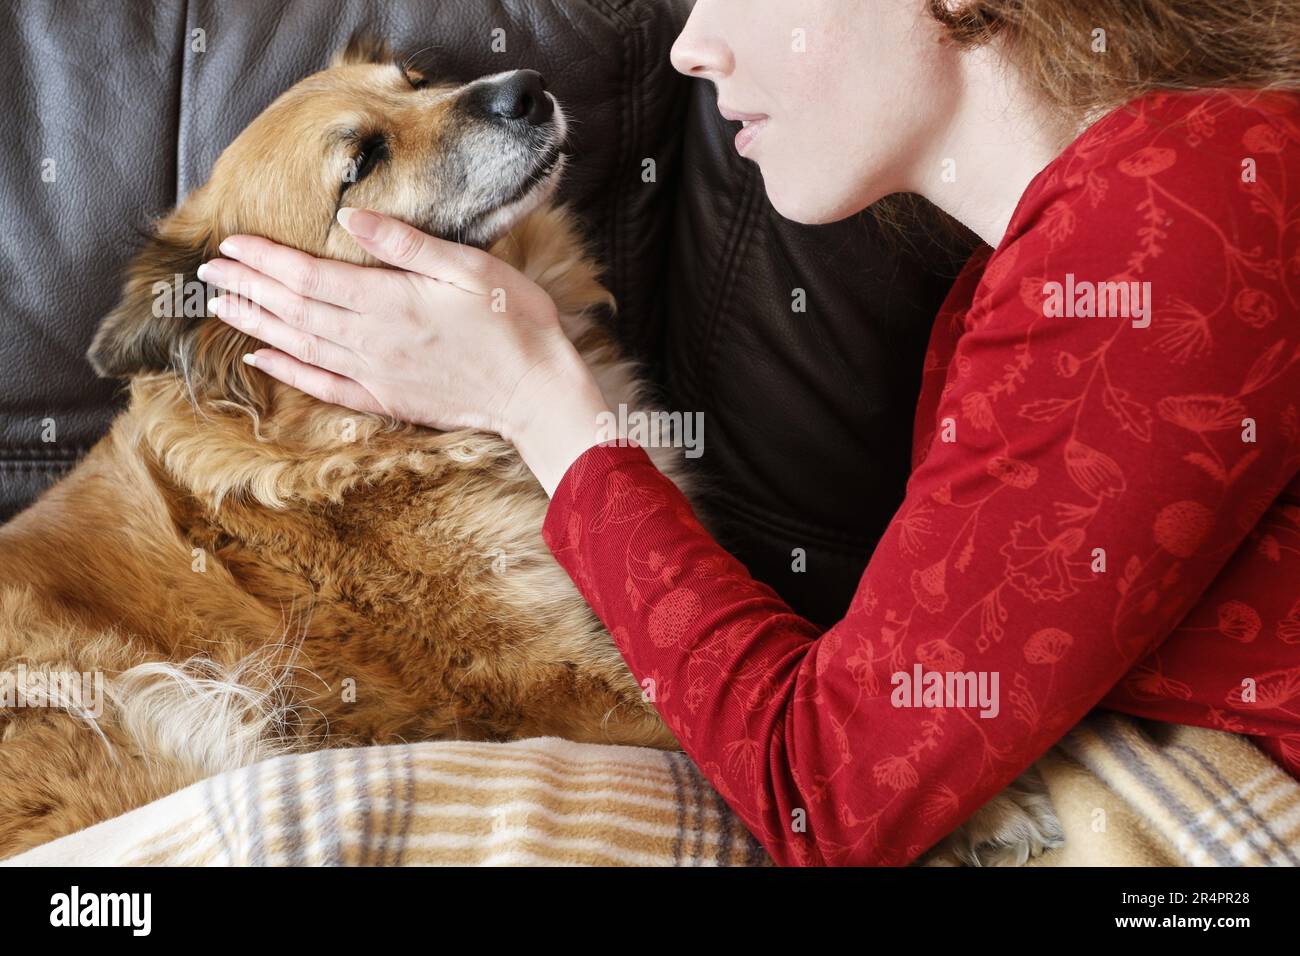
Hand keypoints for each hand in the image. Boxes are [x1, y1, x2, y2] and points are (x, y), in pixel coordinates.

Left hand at [198, 207, 610, 493]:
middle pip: (293, 310)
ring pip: (299, 345)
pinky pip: (323, 385)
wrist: (537, 392)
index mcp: (390, 301)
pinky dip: (288, 370)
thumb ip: (407, 244)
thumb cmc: (513, 321)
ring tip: (220, 306)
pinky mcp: (386, 397)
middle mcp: (372, 340)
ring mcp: (376, 373)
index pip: (309, 276)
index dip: (265, 260)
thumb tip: (351, 217)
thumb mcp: (469, 267)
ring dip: (256, 323)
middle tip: (208, 271)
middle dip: (248, 288)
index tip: (230, 243)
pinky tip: (261, 358)